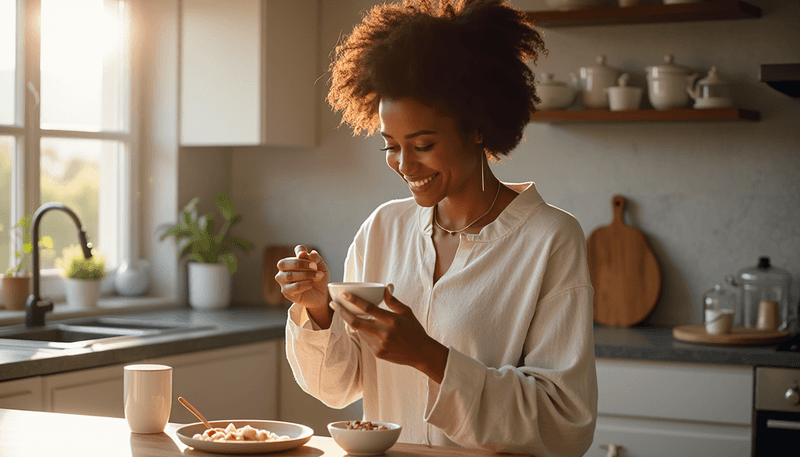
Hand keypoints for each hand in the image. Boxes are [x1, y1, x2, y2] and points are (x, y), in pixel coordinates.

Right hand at [275, 245, 331, 325]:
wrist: (321, 295)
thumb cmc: (318, 279)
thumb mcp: (321, 267)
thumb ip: (317, 259)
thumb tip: (311, 253)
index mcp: (293, 259)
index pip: (297, 250)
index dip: (303, 252)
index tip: (313, 259)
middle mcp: (284, 269)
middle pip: (284, 263)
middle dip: (301, 264)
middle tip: (315, 267)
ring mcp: (283, 281)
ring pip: (289, 275)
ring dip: (306, 275)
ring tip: (318, 277)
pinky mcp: (286, 292)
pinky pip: (293, 287)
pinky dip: (304, 285)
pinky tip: (310, 284)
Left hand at [332, 285, 448, 382]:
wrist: (422, 354)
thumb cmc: (415, 330)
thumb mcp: (406, 312)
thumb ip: (393, 301)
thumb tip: (385, 287)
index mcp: (392, 321)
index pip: (369, 309)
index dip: (354, 301)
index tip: (344, 295)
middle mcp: (384, 334)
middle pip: (356, 323)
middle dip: (342, 312)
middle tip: (333, 304)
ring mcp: (380, 345)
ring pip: (359, 331)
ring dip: (354, 322)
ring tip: (352, 314)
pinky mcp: (378, 353)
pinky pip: (365, 340)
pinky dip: (363, 332)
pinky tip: (368, 328)